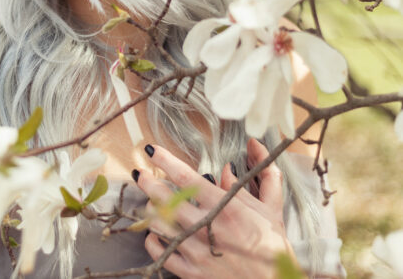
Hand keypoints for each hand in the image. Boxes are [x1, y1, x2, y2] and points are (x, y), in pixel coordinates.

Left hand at [134, 139, 296, 278]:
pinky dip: (152, 239)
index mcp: (226, 208)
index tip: (152, 150)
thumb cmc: (272, 248)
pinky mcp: (190, 272)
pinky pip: (159, 252)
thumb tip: (253, 146)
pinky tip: (155, 232)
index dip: (166, 161)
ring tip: (150, 201)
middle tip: (140, 173)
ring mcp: (196, 251)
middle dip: (148, 183)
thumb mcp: (272, 208)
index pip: (187, 178)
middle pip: (165, 199)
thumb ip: (264, 174)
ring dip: (150, 210)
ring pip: (158, 224)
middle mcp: (207, 227)